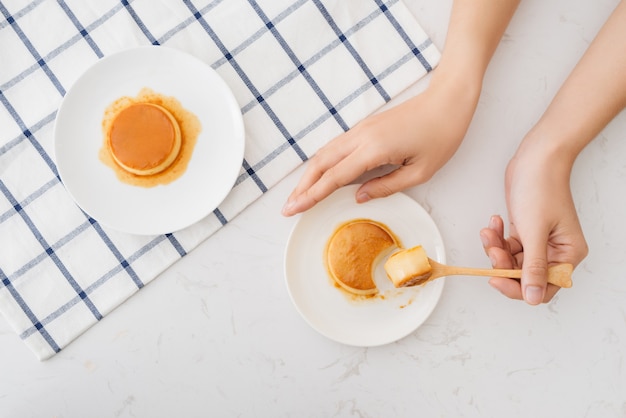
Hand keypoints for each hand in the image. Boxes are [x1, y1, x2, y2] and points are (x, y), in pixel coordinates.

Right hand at [282, 80, 478, 215]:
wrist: (448, 101)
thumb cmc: (441, 136)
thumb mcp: (420, 172)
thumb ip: (386, 186)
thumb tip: (358, 197)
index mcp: (373, 150)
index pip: (333, 177)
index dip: (311, 196)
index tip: (294, 209)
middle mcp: (360, 137)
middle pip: (320, 164)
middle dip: (301, 187)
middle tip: (288, 207)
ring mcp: (361, 130)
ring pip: (324, 153)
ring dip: (309, 175)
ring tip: (298, 195)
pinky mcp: (365, 127)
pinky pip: (335, 147)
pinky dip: (322, 163)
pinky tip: (319, 175)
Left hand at [480, 136, 587, 304]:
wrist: (536, 158)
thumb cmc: (541, 188)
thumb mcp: (534, 232)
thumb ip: (533, 267)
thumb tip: (533, 297)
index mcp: (568, 255)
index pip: (543, 288)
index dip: (518, 287)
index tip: (495, 278)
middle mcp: (556, 252)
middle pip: (523, 276)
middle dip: (503, 263)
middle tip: (492, 246)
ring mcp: (540, 242)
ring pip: (511, 261)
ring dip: (496, 248)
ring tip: (490, 230)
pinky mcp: (526, 231)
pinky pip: (507, 246)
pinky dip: (498, 237)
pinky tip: (495, 222)